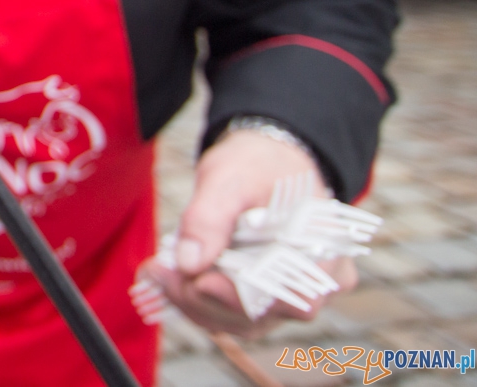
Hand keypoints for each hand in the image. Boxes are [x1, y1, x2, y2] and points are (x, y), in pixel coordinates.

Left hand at [143, 130, 355, 336]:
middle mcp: (314, 284)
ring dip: (193, 301)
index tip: (197, 281)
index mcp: (324, 251)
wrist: (262, 162)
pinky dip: (197, 299)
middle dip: (202, 298)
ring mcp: (287, 295)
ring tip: (159, 271)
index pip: (291, 298)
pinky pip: (231, 314)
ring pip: (239, 321)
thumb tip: (188, 263)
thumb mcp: (230, 178)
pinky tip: (171, 277)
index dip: (243, 298)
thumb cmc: (256, 165)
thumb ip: (210, 218)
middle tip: (159, 271)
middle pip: (260, 315)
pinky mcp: (262, 298)